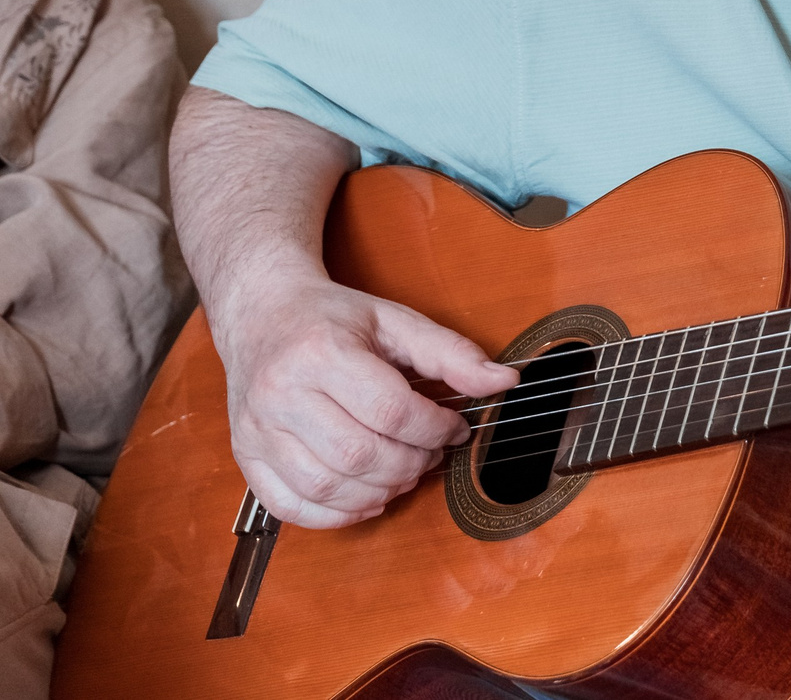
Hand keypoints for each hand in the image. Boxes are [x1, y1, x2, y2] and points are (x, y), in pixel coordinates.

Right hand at [212, 272, 517, 529]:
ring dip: (378, 492)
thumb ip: (451, 352)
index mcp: (320, 353)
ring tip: (403, 475)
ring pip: (325, 487)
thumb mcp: (396, 321)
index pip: (390, 411)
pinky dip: (334, 515)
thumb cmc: (332, 319)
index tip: (455, 428)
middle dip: (411, 464)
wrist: (262, 314)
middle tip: (431, 454)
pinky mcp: (245, 456)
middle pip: (359, 454)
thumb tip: (505, 381)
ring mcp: (256, 430)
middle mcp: (280, 394)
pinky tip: (366, 499)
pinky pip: (289, 506)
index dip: (434, 429)